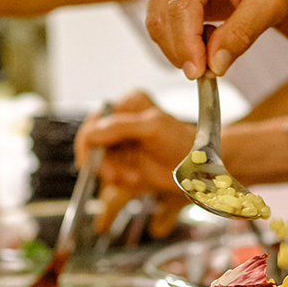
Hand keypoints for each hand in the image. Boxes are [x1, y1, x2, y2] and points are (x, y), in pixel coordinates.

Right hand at [75, 90, 192, 235]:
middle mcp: (122, 122)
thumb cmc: (183, 142)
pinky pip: (111, 174)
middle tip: (117, 176)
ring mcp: (123, 144)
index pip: (94, 122)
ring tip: (134, 177)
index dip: (88, 144)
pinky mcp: (126, 163)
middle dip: (104, 164)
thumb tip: (92, 133)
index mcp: (128, 105)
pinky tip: (136, 180)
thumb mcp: (152, 128)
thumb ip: (120, 127)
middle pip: (93, 146)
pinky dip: (120, 181)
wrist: (199, 167)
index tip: (89, 162)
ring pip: (101, 163)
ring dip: (115, 174)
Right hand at [144, 0, 287, 77]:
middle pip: (162, 13)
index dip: (186, 42)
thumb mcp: (271, 1)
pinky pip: (160, 20)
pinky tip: (208, 34)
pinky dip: (179, 38)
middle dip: (182, 50)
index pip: (181, 1)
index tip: (199, 73)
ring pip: (156, 19)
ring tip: (217, 43)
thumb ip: (243, 32)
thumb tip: (215, 66)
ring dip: (180, 45)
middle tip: (210, 71)